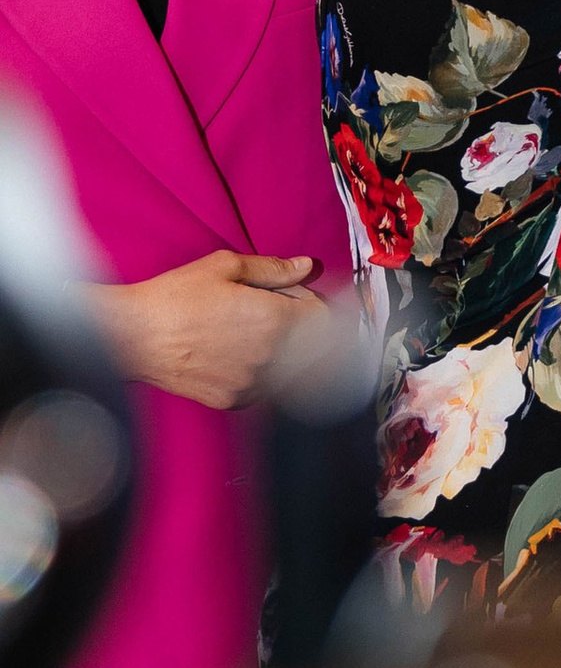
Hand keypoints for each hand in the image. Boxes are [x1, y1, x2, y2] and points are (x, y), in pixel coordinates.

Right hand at [91, 250, 318, 409]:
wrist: (131, 337)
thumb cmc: (174, 297)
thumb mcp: (224, 267)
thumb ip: (273, 269)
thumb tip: (307, 266)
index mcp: (274, 319)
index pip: (322, 316)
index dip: (308, 302)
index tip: (290, 296)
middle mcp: (270, 356)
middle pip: (311, 344)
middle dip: (297, 326)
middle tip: (265, 312)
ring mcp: (253, 383)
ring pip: (288, 367)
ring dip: (279, 351)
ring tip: (243, 333)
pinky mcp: (233, 400)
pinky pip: (263, 386)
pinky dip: (257, 372)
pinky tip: (232, 355)